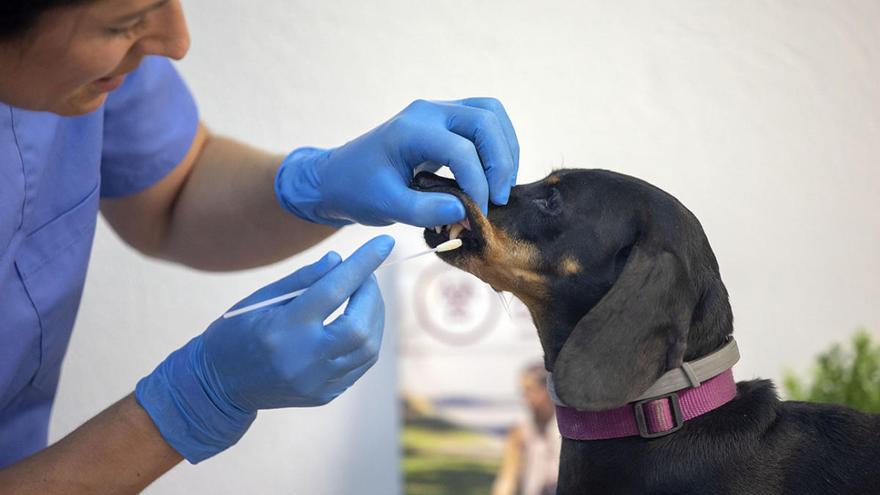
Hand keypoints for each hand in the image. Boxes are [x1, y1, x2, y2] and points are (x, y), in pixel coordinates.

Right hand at [135, 235, 393, 462]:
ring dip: (375, 317)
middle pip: (358, 325)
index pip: (334, 289)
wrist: (218, 384)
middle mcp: (303, 358)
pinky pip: (360, 366)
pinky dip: (368, 340)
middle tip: (368, 276)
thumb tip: (340, 260)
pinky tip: (361, 323)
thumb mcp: (260, 298)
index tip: (385, 243)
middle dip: (372, 294)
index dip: (363, 264)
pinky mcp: (323, 395)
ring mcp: (316, 381)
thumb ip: (303, 279)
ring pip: (367, 348)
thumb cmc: (237, 332)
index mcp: (284, 328)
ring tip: (366, 297)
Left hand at [275, 97, 518, 226]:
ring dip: (504, 149)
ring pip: (491, 114)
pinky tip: (493, 177)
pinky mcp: (446, 121)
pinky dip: (497, 146)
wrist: (337, 177)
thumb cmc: (356, 191)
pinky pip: (484, 122)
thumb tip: (466, 212)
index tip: (480, 213)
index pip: (461, 149)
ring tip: (500, 187)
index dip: (479, 183)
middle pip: (486, 119)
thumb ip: (424, 211)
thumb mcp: (385, 206)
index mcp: (411, 129)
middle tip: (498, 199)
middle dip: (500, 161)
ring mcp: (439, 112)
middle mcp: (429, 111)